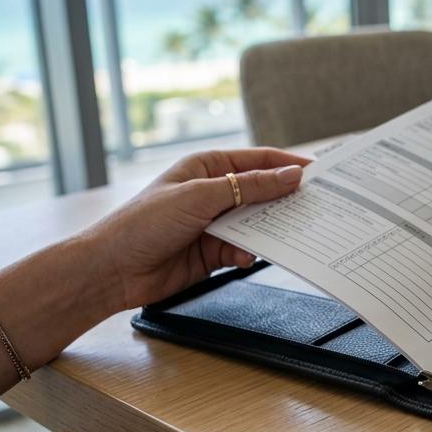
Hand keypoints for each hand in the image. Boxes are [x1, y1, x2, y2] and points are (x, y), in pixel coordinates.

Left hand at [80, 148, 309, 312]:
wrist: (111, 270)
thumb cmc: (143, 223)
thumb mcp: (200, 196)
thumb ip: (249, 187)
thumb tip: (290, 176)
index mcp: (207, 167)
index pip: (258, 161)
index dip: (289, 166)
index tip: (320, 174)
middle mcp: (212, 193)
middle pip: (262, 193)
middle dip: (285, 201)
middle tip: (316, 207)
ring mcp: (213, 224)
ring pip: (256, 224)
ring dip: (269, 230)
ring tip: (290, 235)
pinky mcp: (212, 253)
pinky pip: (243, 250)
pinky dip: (249, 254)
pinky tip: (247, 259)